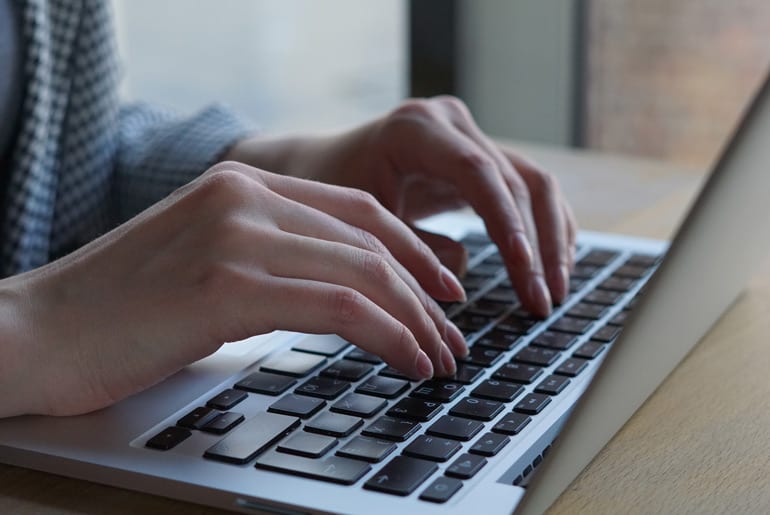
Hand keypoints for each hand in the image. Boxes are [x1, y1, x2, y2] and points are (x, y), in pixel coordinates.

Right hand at [0, 162, 466, 416]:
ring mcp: (236, 236)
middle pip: (371, 239)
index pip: (356, 209)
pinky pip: (340, 305)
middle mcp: (243, 197)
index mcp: (241, 185)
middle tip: (454, 331)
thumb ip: (269, 258)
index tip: (444, 286)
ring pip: (365, 270)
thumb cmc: (119, 310)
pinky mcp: (228, 286)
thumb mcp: (205, 262)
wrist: (36, 331)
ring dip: (417, 318)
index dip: (413, 248)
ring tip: (441, 355)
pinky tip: (411, 360)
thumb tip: (339, 289)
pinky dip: (390, 334)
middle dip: (426, 290)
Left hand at [227, 96, 576, 316]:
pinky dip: (545, 228)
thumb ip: (410, 251)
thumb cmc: (332, 193)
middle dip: (535, 246)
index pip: (477, 173)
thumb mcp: (361, 224)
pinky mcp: (481, 157)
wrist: (324, 167)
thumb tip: (460, 285)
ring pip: (534, 183)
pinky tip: (553, 267)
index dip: (506, 224)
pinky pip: (528, 189)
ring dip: (552, 239)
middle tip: (541, 301)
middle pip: (516, 181)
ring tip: (553, 293)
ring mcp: (470, 136)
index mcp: (415, 129)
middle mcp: (451, 123)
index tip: (524, 272)